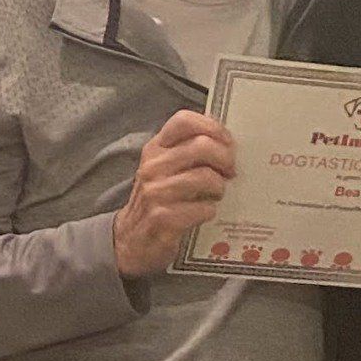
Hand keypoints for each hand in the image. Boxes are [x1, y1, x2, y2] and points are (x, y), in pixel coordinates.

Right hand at [113, 110, 234, 277]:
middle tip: (230, 172)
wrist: (130, 240)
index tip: (227, 143)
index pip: (184, 121)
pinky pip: (203, 208)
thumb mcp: (163, 170)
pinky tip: (204, 213)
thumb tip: (227, 144)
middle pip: (202, 146)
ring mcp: (155, 192)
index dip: (213, 127)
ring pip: (205, 177)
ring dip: (219, 188)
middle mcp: (153, 167)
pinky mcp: (162, 218)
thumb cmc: (156, 201)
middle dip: (225, 159)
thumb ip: (187, 152)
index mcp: (155, 149)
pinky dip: (210, 211)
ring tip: (216, 195)